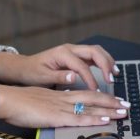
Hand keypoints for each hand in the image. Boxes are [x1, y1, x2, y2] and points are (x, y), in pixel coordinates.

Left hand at [0, 43, 118, 90]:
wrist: (24, 66)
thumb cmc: (32, 72)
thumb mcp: (42, 76)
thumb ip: (58, 77)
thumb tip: (73, 77)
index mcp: (62, 53)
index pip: (81, 65)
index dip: (91, 78)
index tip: (96, 90)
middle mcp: (70, 49)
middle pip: (94, 51)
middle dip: (105, 64)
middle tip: (111, 79)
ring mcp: (74, 51)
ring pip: (96, 51)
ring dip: (107, 61)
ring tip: (114, 74)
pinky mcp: (75, 56)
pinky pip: (93, 56)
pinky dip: (103, 62)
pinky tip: (109, 71)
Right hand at [0, 85, 128, 128]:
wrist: (6, 99)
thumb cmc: (17, 103)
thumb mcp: (37, 101)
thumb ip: (49, 106)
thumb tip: (56, 111)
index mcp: (58, 95)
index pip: (84, 95)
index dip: (99, 98)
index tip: (112, 100)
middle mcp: (63, 99)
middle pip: (92, 99)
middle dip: (111, 102)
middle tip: (126, 105)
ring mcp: (61, 108)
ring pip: (90, 108)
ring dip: (109, 110)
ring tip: (124, 111)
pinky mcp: (57, 117)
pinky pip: (80, 118)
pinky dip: (95, 119)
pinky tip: (106, 120)